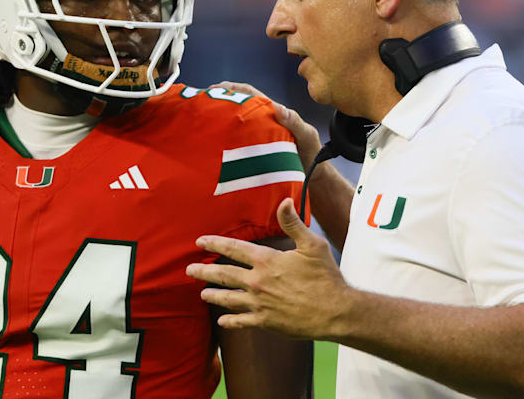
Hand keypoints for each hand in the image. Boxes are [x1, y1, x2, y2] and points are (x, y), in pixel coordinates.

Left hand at [186, 198, 349, 339]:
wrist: (335, 312)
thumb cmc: (326, 277)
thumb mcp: (312, 244)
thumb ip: (293, 223)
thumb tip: (284, 201)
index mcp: (266, 260)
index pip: (233, 248)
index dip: (215, 243)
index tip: (200, 242)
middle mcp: (257, 282)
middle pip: (223, 274)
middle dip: (204, 270)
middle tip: (189, 269)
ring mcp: (259, 303)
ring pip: (228, 298)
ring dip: (213, 295)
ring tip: (202, 293)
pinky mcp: (265, 322)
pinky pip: (241, 321)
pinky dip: (229, 321)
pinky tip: (221, 321)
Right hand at [211, 81, 321, 170]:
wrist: (312, 176)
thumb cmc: (311, 151)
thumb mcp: (306, 135)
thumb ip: (294, 121)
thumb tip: (278, 107)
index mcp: (271, 114)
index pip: (250, 95)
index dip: (233, 89)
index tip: (215, 88)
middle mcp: (261, 123)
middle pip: (237, 108)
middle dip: (220, 102)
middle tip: (201, 103)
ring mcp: (256, 138)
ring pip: (235, 125)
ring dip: (220, 120)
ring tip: (202, 121)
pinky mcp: (252, 153)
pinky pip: (236, 144)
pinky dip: (224, 140)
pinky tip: (212, 144)